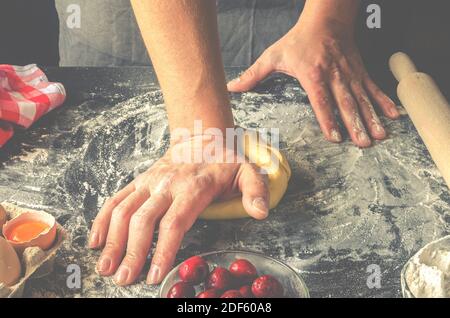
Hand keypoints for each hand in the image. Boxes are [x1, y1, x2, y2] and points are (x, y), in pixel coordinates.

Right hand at [88, 135, 268, 285]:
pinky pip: (116, 198)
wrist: (202, 134)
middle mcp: (166, 184)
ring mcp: (149, 182)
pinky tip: (96, 240)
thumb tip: (261, 213)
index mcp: (193, 187)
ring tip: (105, 267)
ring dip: (113, 240)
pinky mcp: (139, 181)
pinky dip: (103, 219)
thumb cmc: (225, 160)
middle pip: (143, 220)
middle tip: (124, 279)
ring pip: (124, 210)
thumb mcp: (248, 171)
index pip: (174, 222)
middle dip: (132, 252)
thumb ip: (255, 191)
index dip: (163, 249)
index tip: (155, 274)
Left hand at [227, 19, 399, 147]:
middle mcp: (335, 77)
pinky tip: (393, 116)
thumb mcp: (273, 55)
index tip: (336, 137)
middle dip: (356, 125)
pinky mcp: (360, 71)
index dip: (329, 119)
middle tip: (364, 144)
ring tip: (380, 136)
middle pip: (346, 104)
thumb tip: (232, 87)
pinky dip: (384, 102)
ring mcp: (350, 74)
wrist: (326, 19)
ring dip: (372, 118)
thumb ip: (253, 74)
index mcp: (313, 75)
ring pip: (362, 99)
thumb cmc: (299, 39)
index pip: (321, 101)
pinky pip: (373, 88)